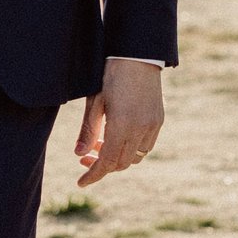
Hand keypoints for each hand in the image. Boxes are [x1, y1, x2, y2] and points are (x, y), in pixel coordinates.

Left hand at [75, 58, 163, 183]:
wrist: (138, 55)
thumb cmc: (111, 74)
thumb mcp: (95, 101)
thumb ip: (88, 130)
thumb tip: (79, 153)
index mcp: (122, 125)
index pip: (107, 161)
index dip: (94, 174)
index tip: (81, 182)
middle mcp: (140, 129)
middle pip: (121, 163)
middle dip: (102, 166)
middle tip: (85, 158)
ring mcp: (152, 126)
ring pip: (135, 157)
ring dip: (117, 158)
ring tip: (100, 145)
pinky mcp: (158, 120)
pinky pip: (146, 146)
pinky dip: (131, 149)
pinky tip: (118, 138)